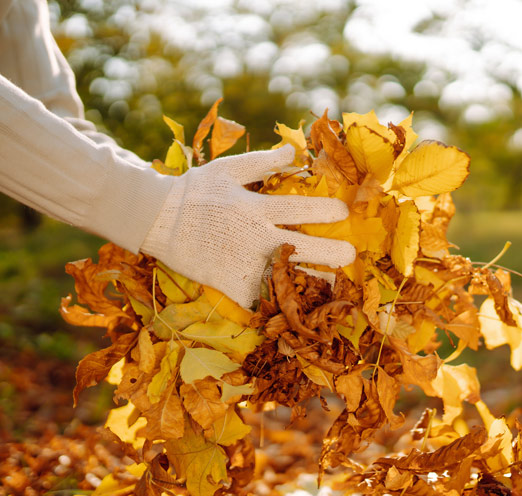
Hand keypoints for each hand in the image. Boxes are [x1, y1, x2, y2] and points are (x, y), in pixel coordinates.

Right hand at [140, 145, 354, 307]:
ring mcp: (246, 264)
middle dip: (334, 253)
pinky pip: (263, 299)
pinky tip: (298, 304)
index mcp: (257, 208)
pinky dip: (280, 302)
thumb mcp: (227, 169)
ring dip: (316, 282)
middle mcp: (257, 238)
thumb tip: (293, 150)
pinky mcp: (233, 285)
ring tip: (334, 284)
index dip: (328, 210)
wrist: (156, 220)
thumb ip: (262, 162)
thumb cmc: (194, 191)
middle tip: (350, 255)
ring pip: (291, 279)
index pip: (304, 208)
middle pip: (307, 249)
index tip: (343, 211)